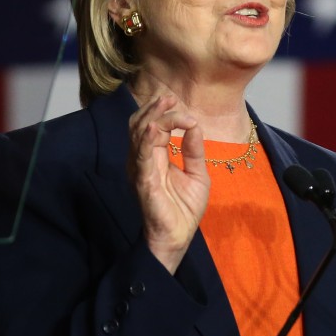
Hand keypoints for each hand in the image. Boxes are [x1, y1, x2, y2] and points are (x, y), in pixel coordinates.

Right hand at [127, 94, 209, 273]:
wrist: (178, 237)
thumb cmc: (184, 208)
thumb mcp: (197, 173)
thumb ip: (193, 149)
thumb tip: (194, 125)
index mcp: (155, 157)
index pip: (154, 126)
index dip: (166, 114)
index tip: (185, 112)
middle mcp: (143, 160)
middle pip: (141, 125)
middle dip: (154, 109)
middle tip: (170, 98)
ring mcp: (140, 169)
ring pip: (139, 135)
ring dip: (153, 117)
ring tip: (165, 104)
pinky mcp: (142, 181)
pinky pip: (141, 157)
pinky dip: (145, 140)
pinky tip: (152, 129)